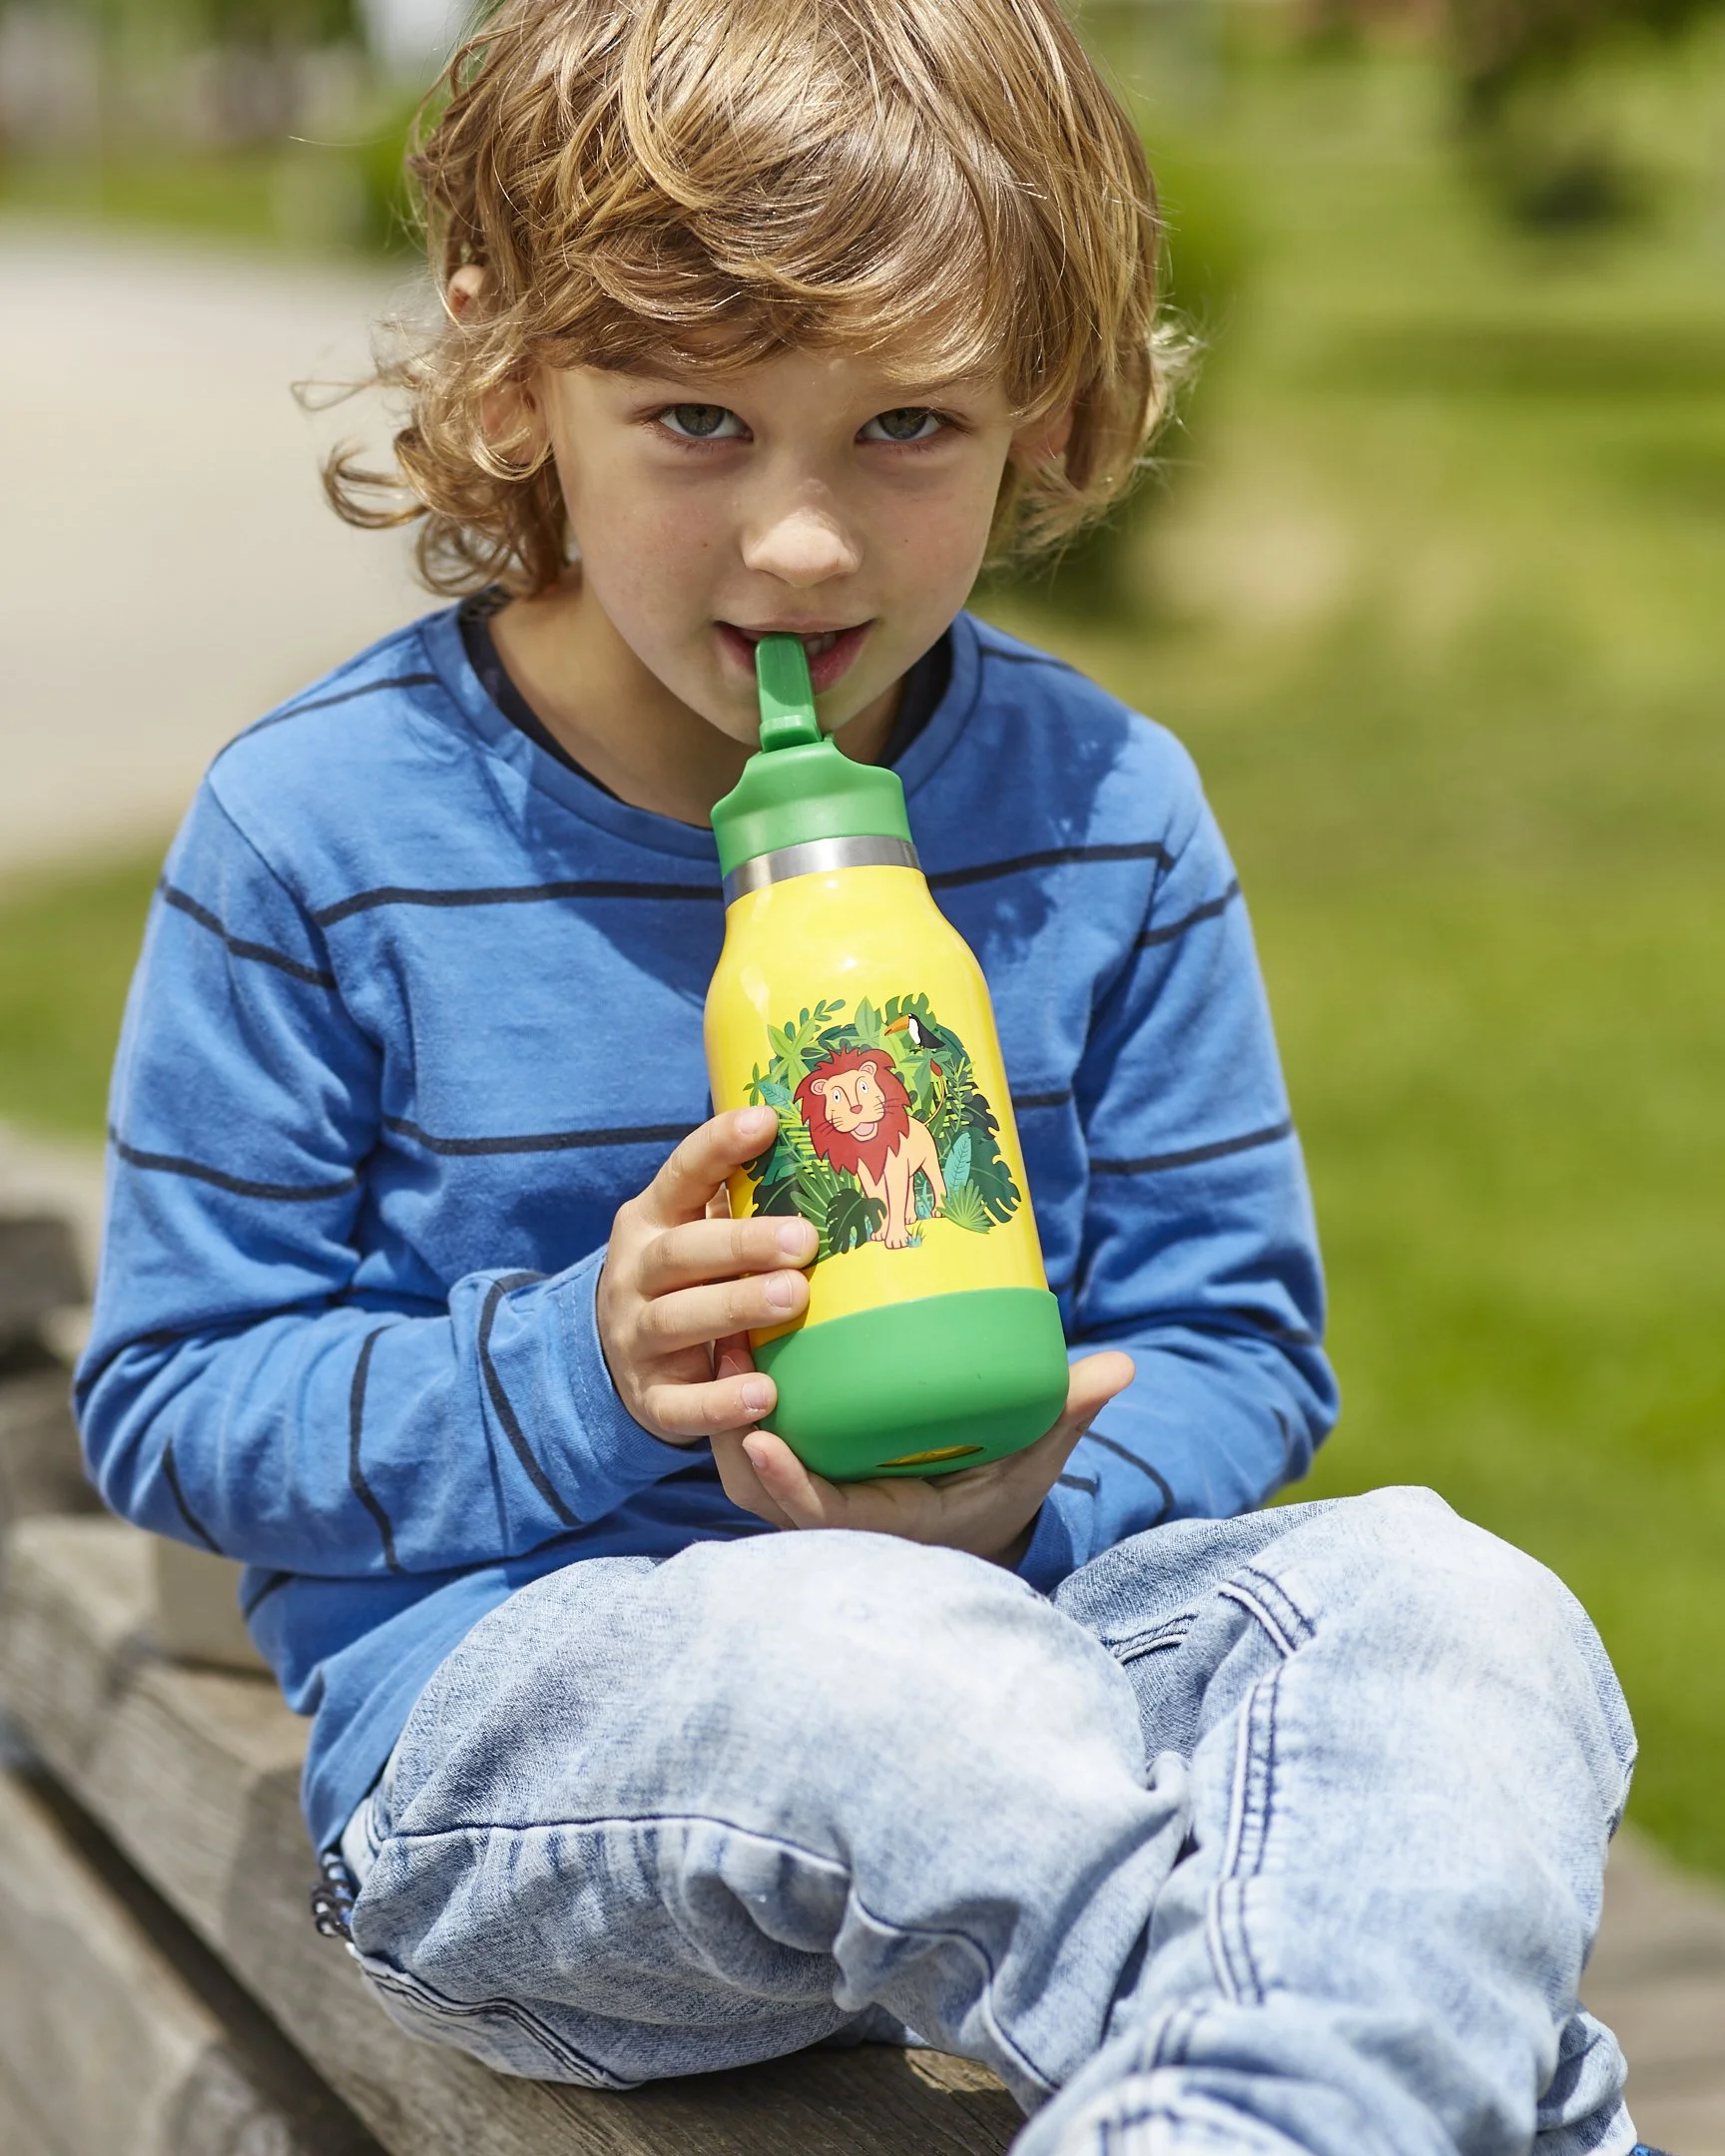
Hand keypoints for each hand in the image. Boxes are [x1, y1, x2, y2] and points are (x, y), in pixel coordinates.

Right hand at [597, 1107, 816, 1443]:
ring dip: (735, 1308)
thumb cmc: (693, 1276)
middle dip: (741, 1244)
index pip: (682, 1174)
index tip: (766, 1120)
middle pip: (682, 1253)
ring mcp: (637, 1336)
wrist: (626, 1357)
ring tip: (792, 1299)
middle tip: (802, 1240)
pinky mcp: (650, 1397)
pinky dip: (719, 1403)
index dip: (719, 1147)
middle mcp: (636, 1273)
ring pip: (677, 1320)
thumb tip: (830, 1145)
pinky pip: (679, 1405)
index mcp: (653, 1220)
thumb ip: (744, 1196)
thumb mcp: (700, 1228)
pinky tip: (764, 1395)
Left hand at [710, 1350, 1135, 1564]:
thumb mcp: (1034, 1456)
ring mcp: (806, 1492)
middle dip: (729, 1432)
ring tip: (719, 1332)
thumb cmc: (998, 1491)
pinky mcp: (793, 1465)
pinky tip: (726, 1334)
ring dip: (719, 1408)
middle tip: (725, 1355)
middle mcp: (833, 1517)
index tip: (761, 1439)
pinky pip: (743, 1443)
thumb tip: (1122, 1367)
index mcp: (884, 1525)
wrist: (964, 1518)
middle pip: (756, 1489)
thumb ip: (1065, 1412)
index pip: (822, 1515)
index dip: (787, 1483)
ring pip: (738, 1465)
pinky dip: (727, 1400)